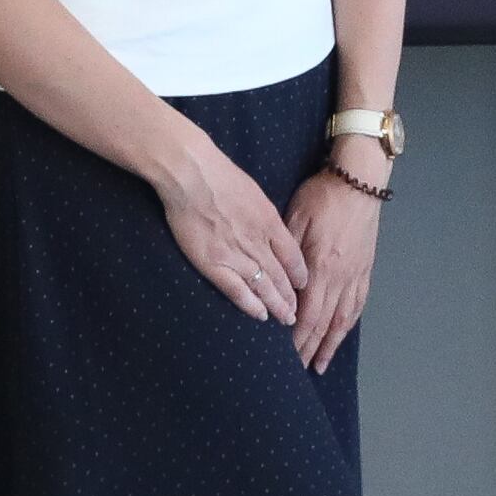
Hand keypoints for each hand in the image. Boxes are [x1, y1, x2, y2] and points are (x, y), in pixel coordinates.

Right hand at [149, 132, 306, 324]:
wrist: (193, 176)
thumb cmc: (221, 177)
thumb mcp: (255, 194)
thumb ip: (265, 217)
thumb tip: (271, 232)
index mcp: (270, 223)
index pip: (293, 256)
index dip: (299, 274)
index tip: (302, 285)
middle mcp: (258, 243)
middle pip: (281, 275)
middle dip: (291, 297)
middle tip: (297, 312)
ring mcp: (236, 255)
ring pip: (264, 287)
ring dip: (277, 305)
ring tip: (285, 319)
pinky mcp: (214, 264)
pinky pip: (237, 290)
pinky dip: (251, 305)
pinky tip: (261, 315)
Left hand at [283, 165, 381, 372]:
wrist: (359, 182)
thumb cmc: (322, 198)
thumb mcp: (294, 220)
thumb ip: (286, 256)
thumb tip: (279, 287)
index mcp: (321, 268)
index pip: (306, 315)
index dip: (296, 339)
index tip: (283, 357)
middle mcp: (341, 279)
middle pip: (324, 324)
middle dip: (309, 350)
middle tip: (296, 372)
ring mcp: (356, 276)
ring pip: (343, 320)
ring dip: (330, 345)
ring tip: (320, 365)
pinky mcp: (365, 270)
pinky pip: (357, 305)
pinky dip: (347, 326)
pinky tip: (340, 335)